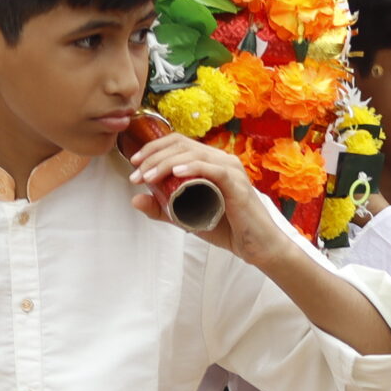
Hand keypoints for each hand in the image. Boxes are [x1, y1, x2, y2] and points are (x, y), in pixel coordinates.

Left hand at [126, 132, 286, 265]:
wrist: (256, 247)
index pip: (178, 143)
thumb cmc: (226, 227)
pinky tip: (176, 173)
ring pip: (193, 154)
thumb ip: (162, 209)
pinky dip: (193, 168)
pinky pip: (213, 169)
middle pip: (181, 145)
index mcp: (210, 161)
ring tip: (148, 176)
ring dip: (165, 163)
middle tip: (136, 173)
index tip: (134, 163)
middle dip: (153, 156)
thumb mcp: (185, 216)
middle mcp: (221, 159)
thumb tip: (135, 199)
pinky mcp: (237, 185)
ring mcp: (230, 170)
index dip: (153, 148)